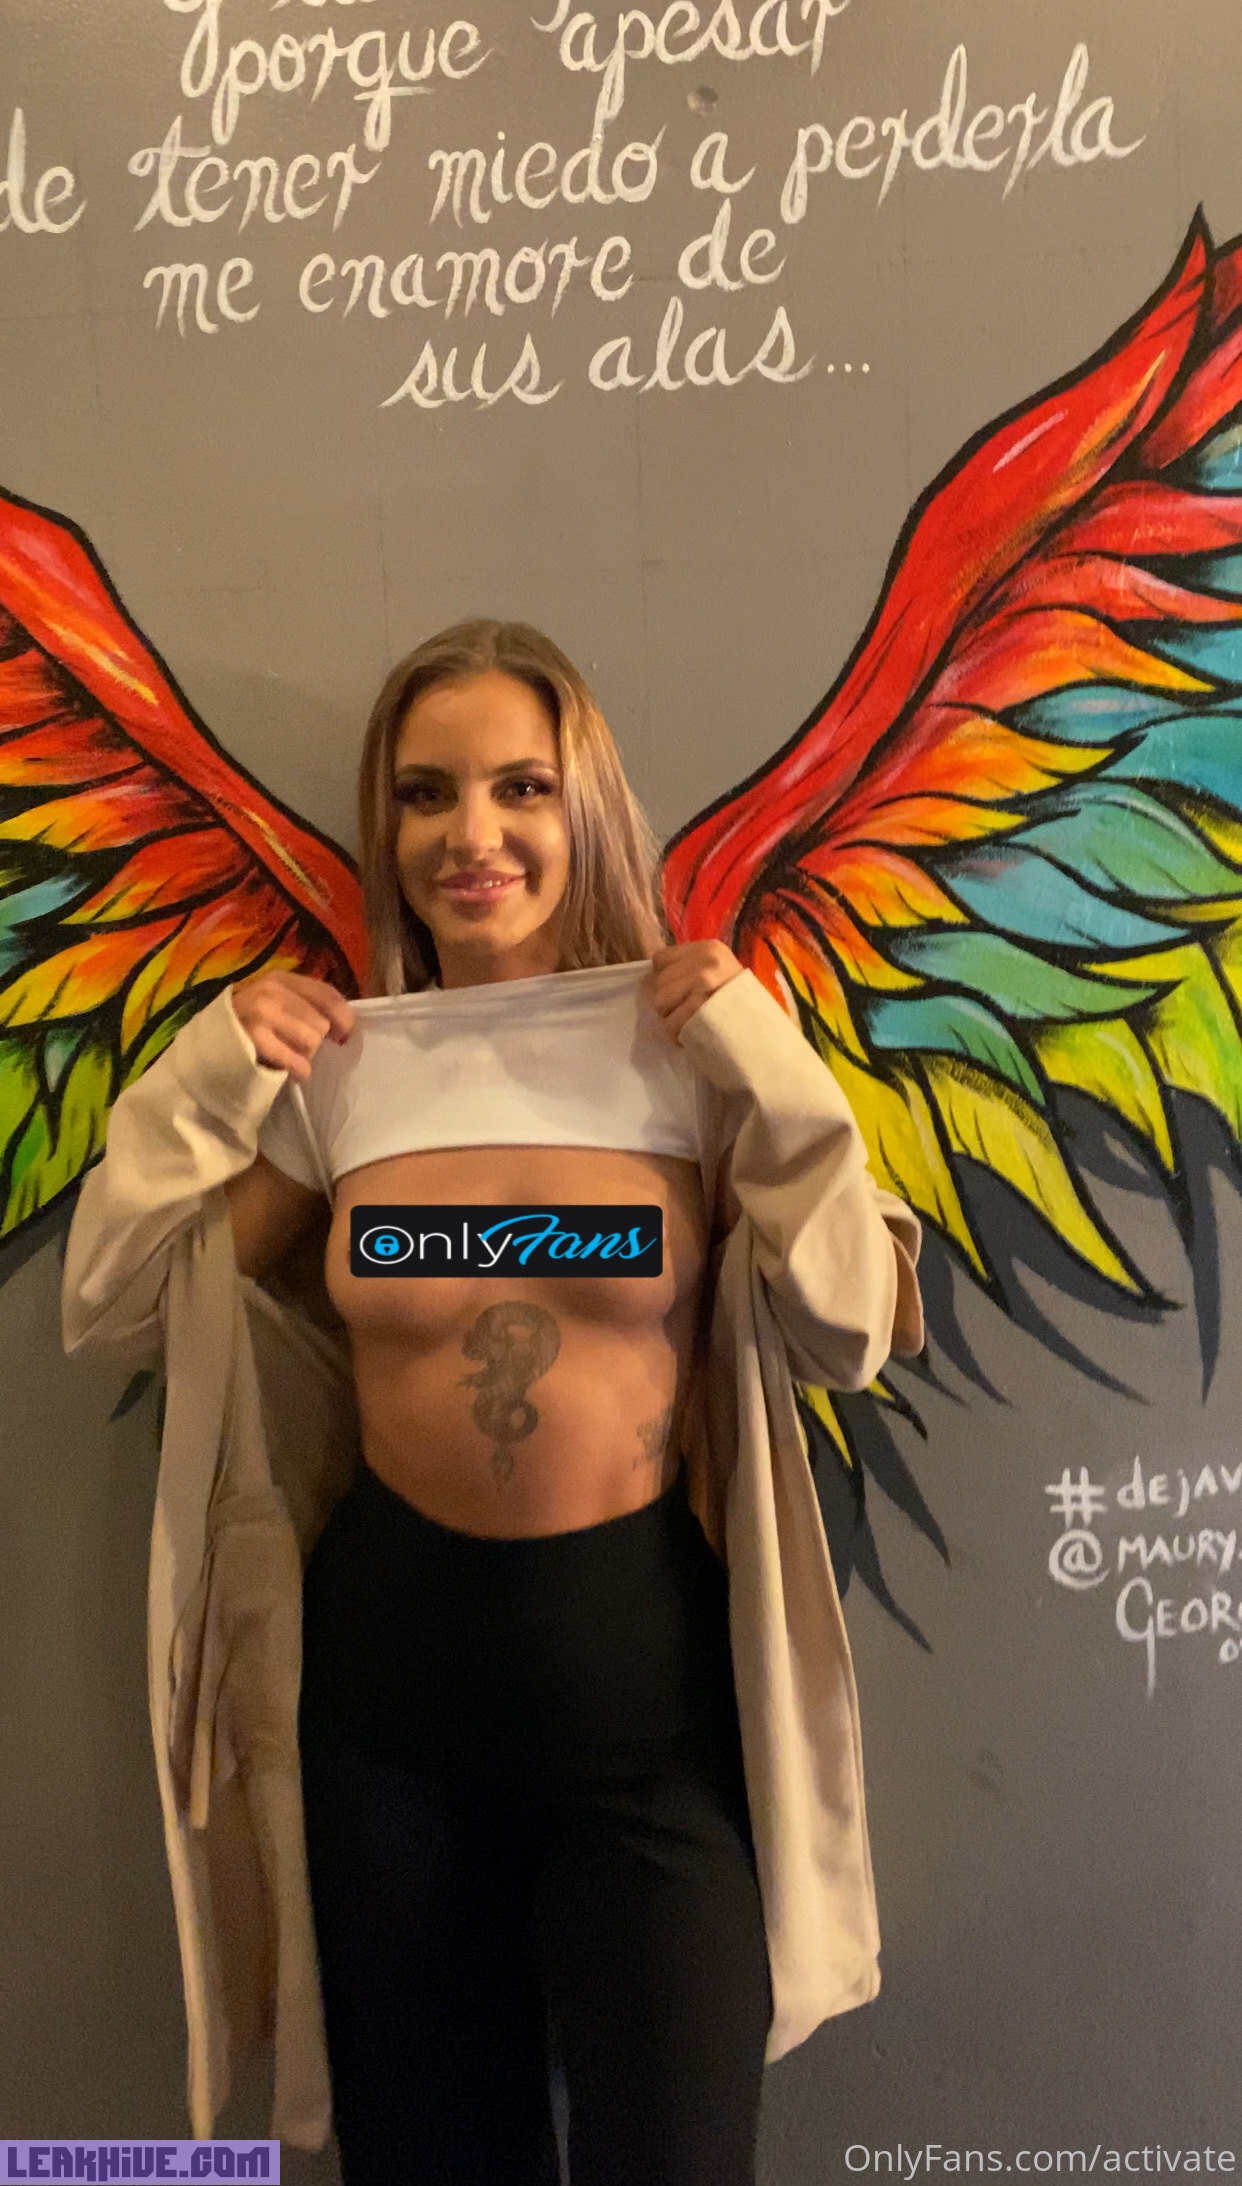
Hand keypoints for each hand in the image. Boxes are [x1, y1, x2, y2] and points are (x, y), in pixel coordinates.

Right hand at [229, 970, 354, 1081]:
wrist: (204, 1042)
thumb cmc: (245, 1022)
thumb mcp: (274, 1001)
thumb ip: (306, 1003)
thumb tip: (346, 1025)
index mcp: (280, 978)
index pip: (326, 993)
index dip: (343, 1016)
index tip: (343, 1035)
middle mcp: (271, 990)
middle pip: (321, 1023)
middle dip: (314, 1040)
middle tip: (297, 1046)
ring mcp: (262, 1013)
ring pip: (312, 1042)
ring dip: (305, 1056)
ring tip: (288, 1056)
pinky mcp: (255, 1039)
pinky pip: (298, 1062)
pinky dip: (299, 1071)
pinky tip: (290, 1071)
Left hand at [648, 940, 744, 1041]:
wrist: (761, 1028)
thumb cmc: (738, 1001)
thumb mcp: (719, 970)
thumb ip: (691, 966)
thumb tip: (653, 976)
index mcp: (709, 948)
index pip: (661, 958)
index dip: (666, 977)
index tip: (680, 990)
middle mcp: (707, 961)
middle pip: (659, 981)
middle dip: (667, 1000)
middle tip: (686, 1011)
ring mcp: (704, 984)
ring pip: (660, 1001)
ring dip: (670, 1017)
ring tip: (688, 1021)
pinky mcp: (701, 1008)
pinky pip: (669, 1023)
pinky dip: (674, 1033)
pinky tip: (689, 1034)